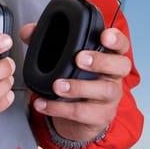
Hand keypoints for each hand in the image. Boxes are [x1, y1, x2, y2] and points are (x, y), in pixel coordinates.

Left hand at [21, 24, 130, 141]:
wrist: (81, 117)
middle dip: (100, 61)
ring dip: (78, 87)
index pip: (121, 45)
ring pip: (103, 90)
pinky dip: (58, 108)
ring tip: (57, 85)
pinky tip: (42, 103)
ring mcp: (110, 97)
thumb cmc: (76, 80)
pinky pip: (82, 112)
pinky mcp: (100, 116)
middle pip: (121, 65)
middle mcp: (114, 76)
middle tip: (79, 59)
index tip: (104, 36)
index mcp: (108, 57)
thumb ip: (46, 41)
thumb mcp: (64, 59)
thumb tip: (28, 32)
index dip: (116, 39)